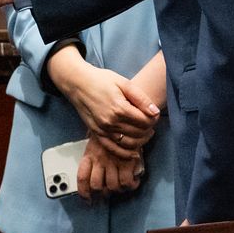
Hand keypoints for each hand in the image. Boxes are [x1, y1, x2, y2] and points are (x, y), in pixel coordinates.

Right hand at [45, 45, 159, 153]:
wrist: (78, 83)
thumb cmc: (101, 80)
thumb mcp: (124, 83)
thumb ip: (141, 98)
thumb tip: (155, 112)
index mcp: (120, 108)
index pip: (145, 121)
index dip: (154, 119)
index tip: (154, 114)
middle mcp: (111, 122)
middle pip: (138, 133)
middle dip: (148, 129)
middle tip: (150, 122)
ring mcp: (103, 130)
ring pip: (128, 143)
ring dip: (140, 141)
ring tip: (145, 133)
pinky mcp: (97, 133)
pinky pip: (113, 148)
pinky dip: (126, 153)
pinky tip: (134, 152)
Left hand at [77, 136, 142, 199]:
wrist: (126, 118)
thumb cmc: (112, 130)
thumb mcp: (97, 139)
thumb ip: (94, 155)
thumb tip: (93, 173)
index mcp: (90, 154)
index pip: (82, 178)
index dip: (83, 192)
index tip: (87, 200)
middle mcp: (99, 159)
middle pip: (97, 186)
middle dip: (102, 193)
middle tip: (108, 192)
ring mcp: (113, 161)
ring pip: (112, 186)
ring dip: (117, 190)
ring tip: (121, 186)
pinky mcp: (126, 162)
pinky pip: (126, 182)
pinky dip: (131, 186)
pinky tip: (134, 182)